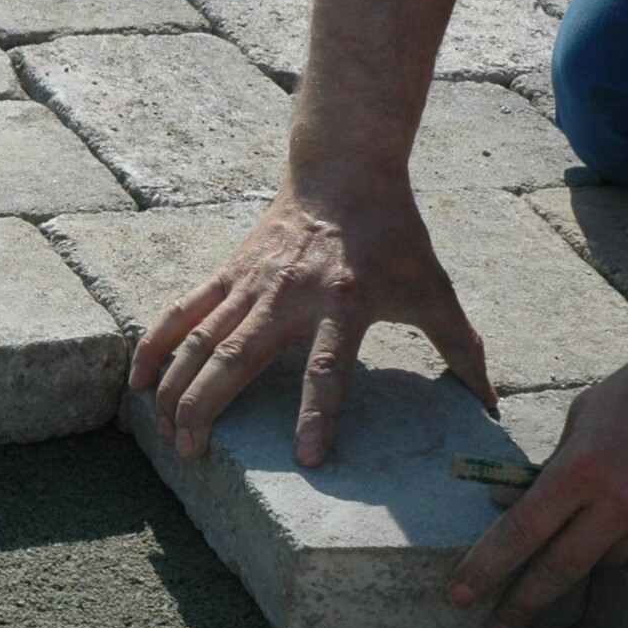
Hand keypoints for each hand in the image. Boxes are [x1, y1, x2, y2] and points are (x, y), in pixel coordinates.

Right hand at [129, 163, 496, 465]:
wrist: (343, 169)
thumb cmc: (393, 235)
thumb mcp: (433, 288)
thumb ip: (460, 348)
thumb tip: (490, 404)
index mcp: (344, 304)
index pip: (328, 367)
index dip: (317, 413)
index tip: (306, 458)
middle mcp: (289, 295)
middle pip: (238, 357)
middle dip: (208, 407)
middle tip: (193, 453)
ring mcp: (251, 283)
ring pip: (201, 339)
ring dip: (177, 387)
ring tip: (165, 433)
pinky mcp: (228, 272)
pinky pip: (182, 311)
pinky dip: (156, 344)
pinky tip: (137, 382)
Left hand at [447, 311, 627, 627]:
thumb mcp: (587, 416)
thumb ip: (553, 465)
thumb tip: (511, 503)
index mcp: (583, 469)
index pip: (522, 530)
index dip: (486, 567)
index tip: (458, 595)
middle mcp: (621, 505)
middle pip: (559, 570)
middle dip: (520, 607)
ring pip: (609, 558)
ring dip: (598, 543)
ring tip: (627, 492)